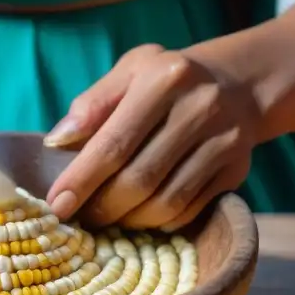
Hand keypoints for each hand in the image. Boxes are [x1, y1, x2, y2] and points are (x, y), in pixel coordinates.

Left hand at [44, 44, 260, 230]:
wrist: (237, 84)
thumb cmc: (164, 80)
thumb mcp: (128, 73)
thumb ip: (91, 105)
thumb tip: (56, 142)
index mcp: (164, 78)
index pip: (114, 142)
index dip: (82, 179)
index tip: (57, 206)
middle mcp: (199, 108)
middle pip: (140, 178)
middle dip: (103, 206)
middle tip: (82, 216)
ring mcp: (224, 141)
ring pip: (167, 202)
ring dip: (130, 219)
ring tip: (110, 216)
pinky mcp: (237, 169)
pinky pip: (190, 210)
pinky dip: (160, 220)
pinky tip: (142, 214)